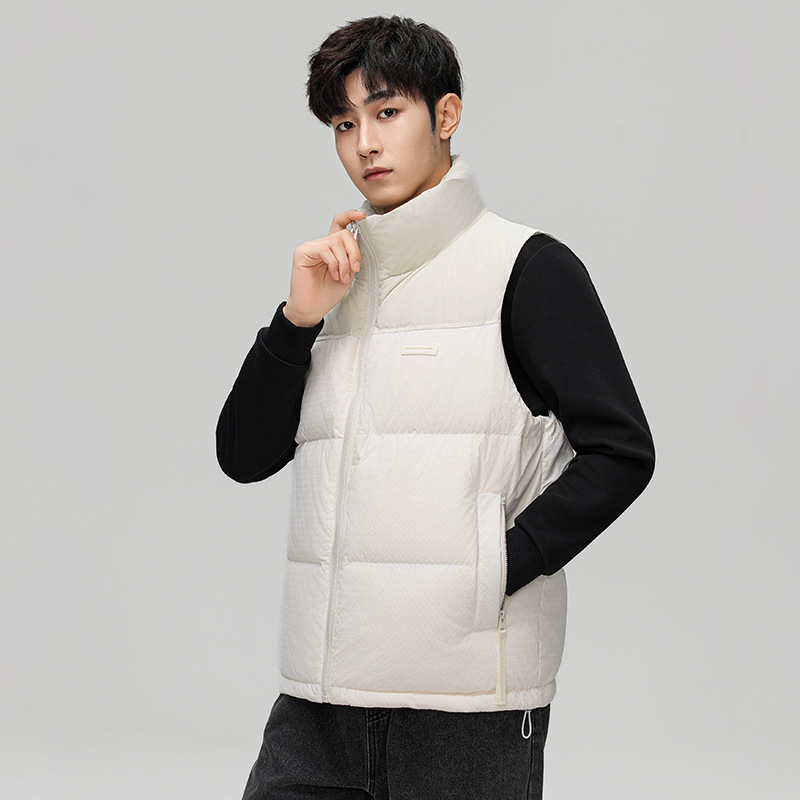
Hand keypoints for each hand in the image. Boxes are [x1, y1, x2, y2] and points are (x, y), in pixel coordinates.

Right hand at [283, 209, 365, 326]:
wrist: (312, 308)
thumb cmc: (328, 293)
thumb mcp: (347, 272)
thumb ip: (351, 256)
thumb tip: (358, 238)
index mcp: (332, 247)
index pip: (339, 224)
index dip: (350, 216)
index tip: (362, 216)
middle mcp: (321, 244)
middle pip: (344, 234)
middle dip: (354, 252)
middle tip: (355, 269)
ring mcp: (311, 247)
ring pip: (335, 242)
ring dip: (344, 262)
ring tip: (342, 278)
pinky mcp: (303, 252)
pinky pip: (324, 250)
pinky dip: (334, 264)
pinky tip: (334, 275)